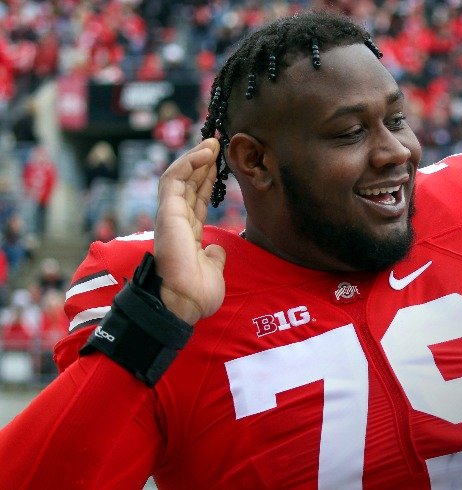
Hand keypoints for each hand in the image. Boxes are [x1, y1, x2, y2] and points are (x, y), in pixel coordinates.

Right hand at [154, 138, 226, 323]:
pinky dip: (188, 163)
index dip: (206, 180)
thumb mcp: (212, 270)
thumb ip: (214, 257)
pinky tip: (204, 153)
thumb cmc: (197, 293)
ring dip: (196, 157)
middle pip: (188, 184)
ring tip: (212, 142)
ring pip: (179, 177)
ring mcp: (170, 216)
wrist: (184, 302)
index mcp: (187, 233)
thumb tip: (216, 251)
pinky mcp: (167, 212)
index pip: (196, 199)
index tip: (218, 163)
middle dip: (202, 163)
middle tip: (217, 142)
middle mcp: (177, 221)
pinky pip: (174, 180)